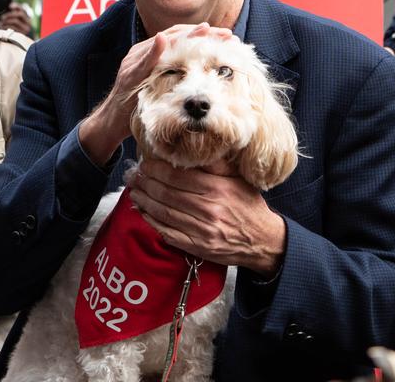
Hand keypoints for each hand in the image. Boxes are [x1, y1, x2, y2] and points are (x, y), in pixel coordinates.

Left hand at [0, 5, 33, 37]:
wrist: (21, 44)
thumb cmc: (16, 31)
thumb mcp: (16, 23)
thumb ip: (13, 15)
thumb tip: (8, 7)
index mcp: (27, 18)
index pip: (23, 9)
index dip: (16, 6)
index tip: (10, 6)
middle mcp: (28, 23)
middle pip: (20, 14)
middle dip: (9, 15)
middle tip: (2, 18)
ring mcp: (26, 29)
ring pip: (16, 21)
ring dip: (6, 21)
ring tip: (1, 23)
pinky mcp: (22, 35)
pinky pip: (13, 28)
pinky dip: (6, 27)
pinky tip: (3, 27)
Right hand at [77, 23, 232, 163]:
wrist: (113, 122)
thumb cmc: (141, 104)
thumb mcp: (163, 87)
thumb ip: (177, 75)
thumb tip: (205, 73)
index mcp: (154, 54)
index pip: (182, 38)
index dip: (204, 35)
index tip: (227, 36)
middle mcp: (144, 52)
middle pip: (176, 36)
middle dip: (201, 33)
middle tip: (225, 33)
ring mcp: (136, 61)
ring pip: (162, 43)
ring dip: (184, 35)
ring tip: (204, 29)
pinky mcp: (129, 74)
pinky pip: (142, 61)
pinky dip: (153, 50)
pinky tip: (163, 41)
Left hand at [129, 157, 286, 275]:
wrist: (262, 240)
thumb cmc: (248, 205)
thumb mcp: (238, 178)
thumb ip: (216, 164)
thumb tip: (194, 147)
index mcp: (217, 189)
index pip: (177, 176)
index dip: (156, 169)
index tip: (144, 163)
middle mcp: (208, 209)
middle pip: (166, 193)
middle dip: (145, 182)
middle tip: (132, 175)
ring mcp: (201, 230)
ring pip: (163, 212)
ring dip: (144, 201)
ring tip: (133, 191)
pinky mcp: (197, 247)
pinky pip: (168, 232)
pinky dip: (152, 222)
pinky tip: (143, 212)